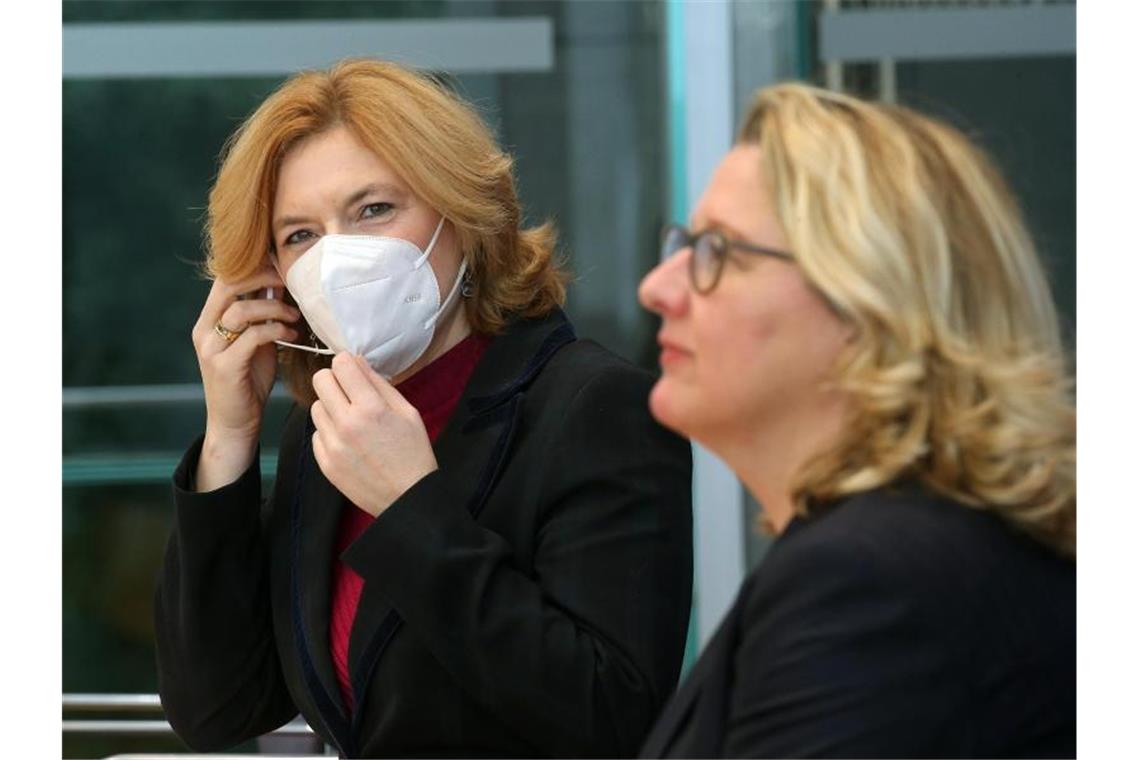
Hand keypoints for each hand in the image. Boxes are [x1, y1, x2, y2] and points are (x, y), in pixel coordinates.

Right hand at [191, 267, 301, 488]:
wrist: (236, 423)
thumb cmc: (249, 380)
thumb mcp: (255, 341)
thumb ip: (261, 316)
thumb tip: (282, 284)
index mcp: (209, 320)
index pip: (224, 279)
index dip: (253, 267)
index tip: (282, 266)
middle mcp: (204, 330)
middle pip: (229, 285)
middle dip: (263, 277)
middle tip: (290, 281)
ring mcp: (211, 348)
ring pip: (242, 310)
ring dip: (276, 308)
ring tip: (295, 318)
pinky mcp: (224, 366)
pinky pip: (253, 336)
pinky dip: (276, 330)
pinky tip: (292, 337)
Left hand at [310, 352, 438, 515]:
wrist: (407, 497)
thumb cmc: (413, 452)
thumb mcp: (407, 412)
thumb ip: (379, 384)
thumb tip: (356, 362)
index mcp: (371, 408)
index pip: (341, 364)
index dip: (348, 364)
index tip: (354, 372)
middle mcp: (346, 424)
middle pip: (320, 380)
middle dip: (335, 380)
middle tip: (350, 392)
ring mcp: (332, 445)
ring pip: (315, 406)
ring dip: (331, 407)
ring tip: (351, 420)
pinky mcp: (325, 462)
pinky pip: (317, 433)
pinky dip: (329, 432)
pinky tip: (349, 441)